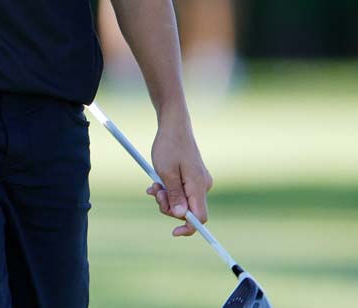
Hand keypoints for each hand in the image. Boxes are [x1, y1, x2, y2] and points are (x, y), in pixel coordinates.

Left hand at [148, 120, 212, 235]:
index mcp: (198, 186)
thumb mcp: (166, 172)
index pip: (200, 217)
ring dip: (166, 197)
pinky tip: (158, 182)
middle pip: (188, 210)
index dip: (188, 227)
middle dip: (169, 206)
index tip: (173, 232)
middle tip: (155, 192)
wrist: (173, 126)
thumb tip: (180, 215)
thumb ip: (174, 195)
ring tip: (154, 184)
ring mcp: (199, 181)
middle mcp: (203, 186)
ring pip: (182, 201)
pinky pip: (182, 191)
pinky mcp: (193, 177)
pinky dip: (169, 190)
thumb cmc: (168, 146)